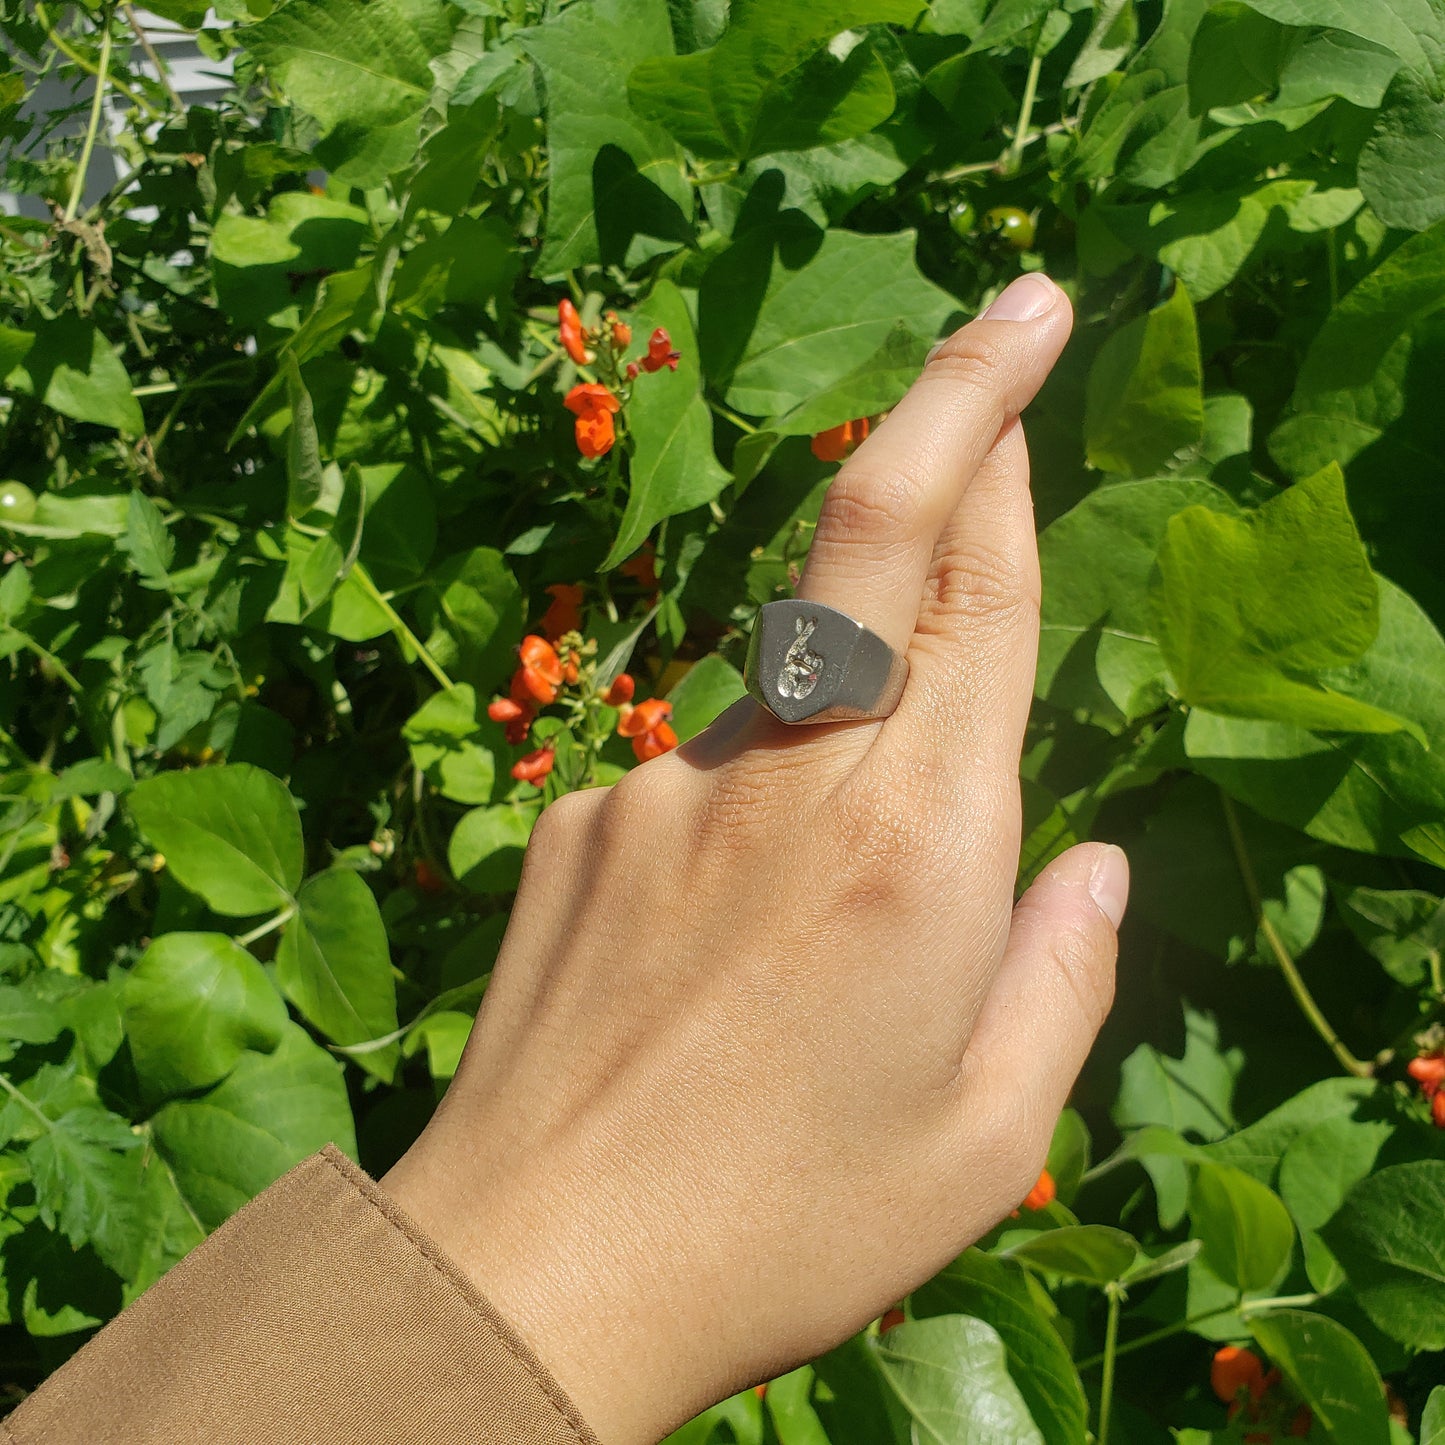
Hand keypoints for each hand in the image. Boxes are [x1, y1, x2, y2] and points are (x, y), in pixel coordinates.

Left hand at [381, 272, 1127, 1444]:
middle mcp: (786, 780)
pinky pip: (696, 788)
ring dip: (835, 743)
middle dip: (950, 405)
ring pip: (787, 693)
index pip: (975, 598)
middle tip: (1007, 313)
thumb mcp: (983, 1140)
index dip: (1006, 453)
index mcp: (913, 849)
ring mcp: (663, 787)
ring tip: (799, 965)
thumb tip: (1099, 860)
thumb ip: (1064, 979)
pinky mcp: (577, 820)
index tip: (1028, 344)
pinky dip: (738, 837)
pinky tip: (709, 974)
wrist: (534, 1272)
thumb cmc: (786, 1227)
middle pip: (872, 542)